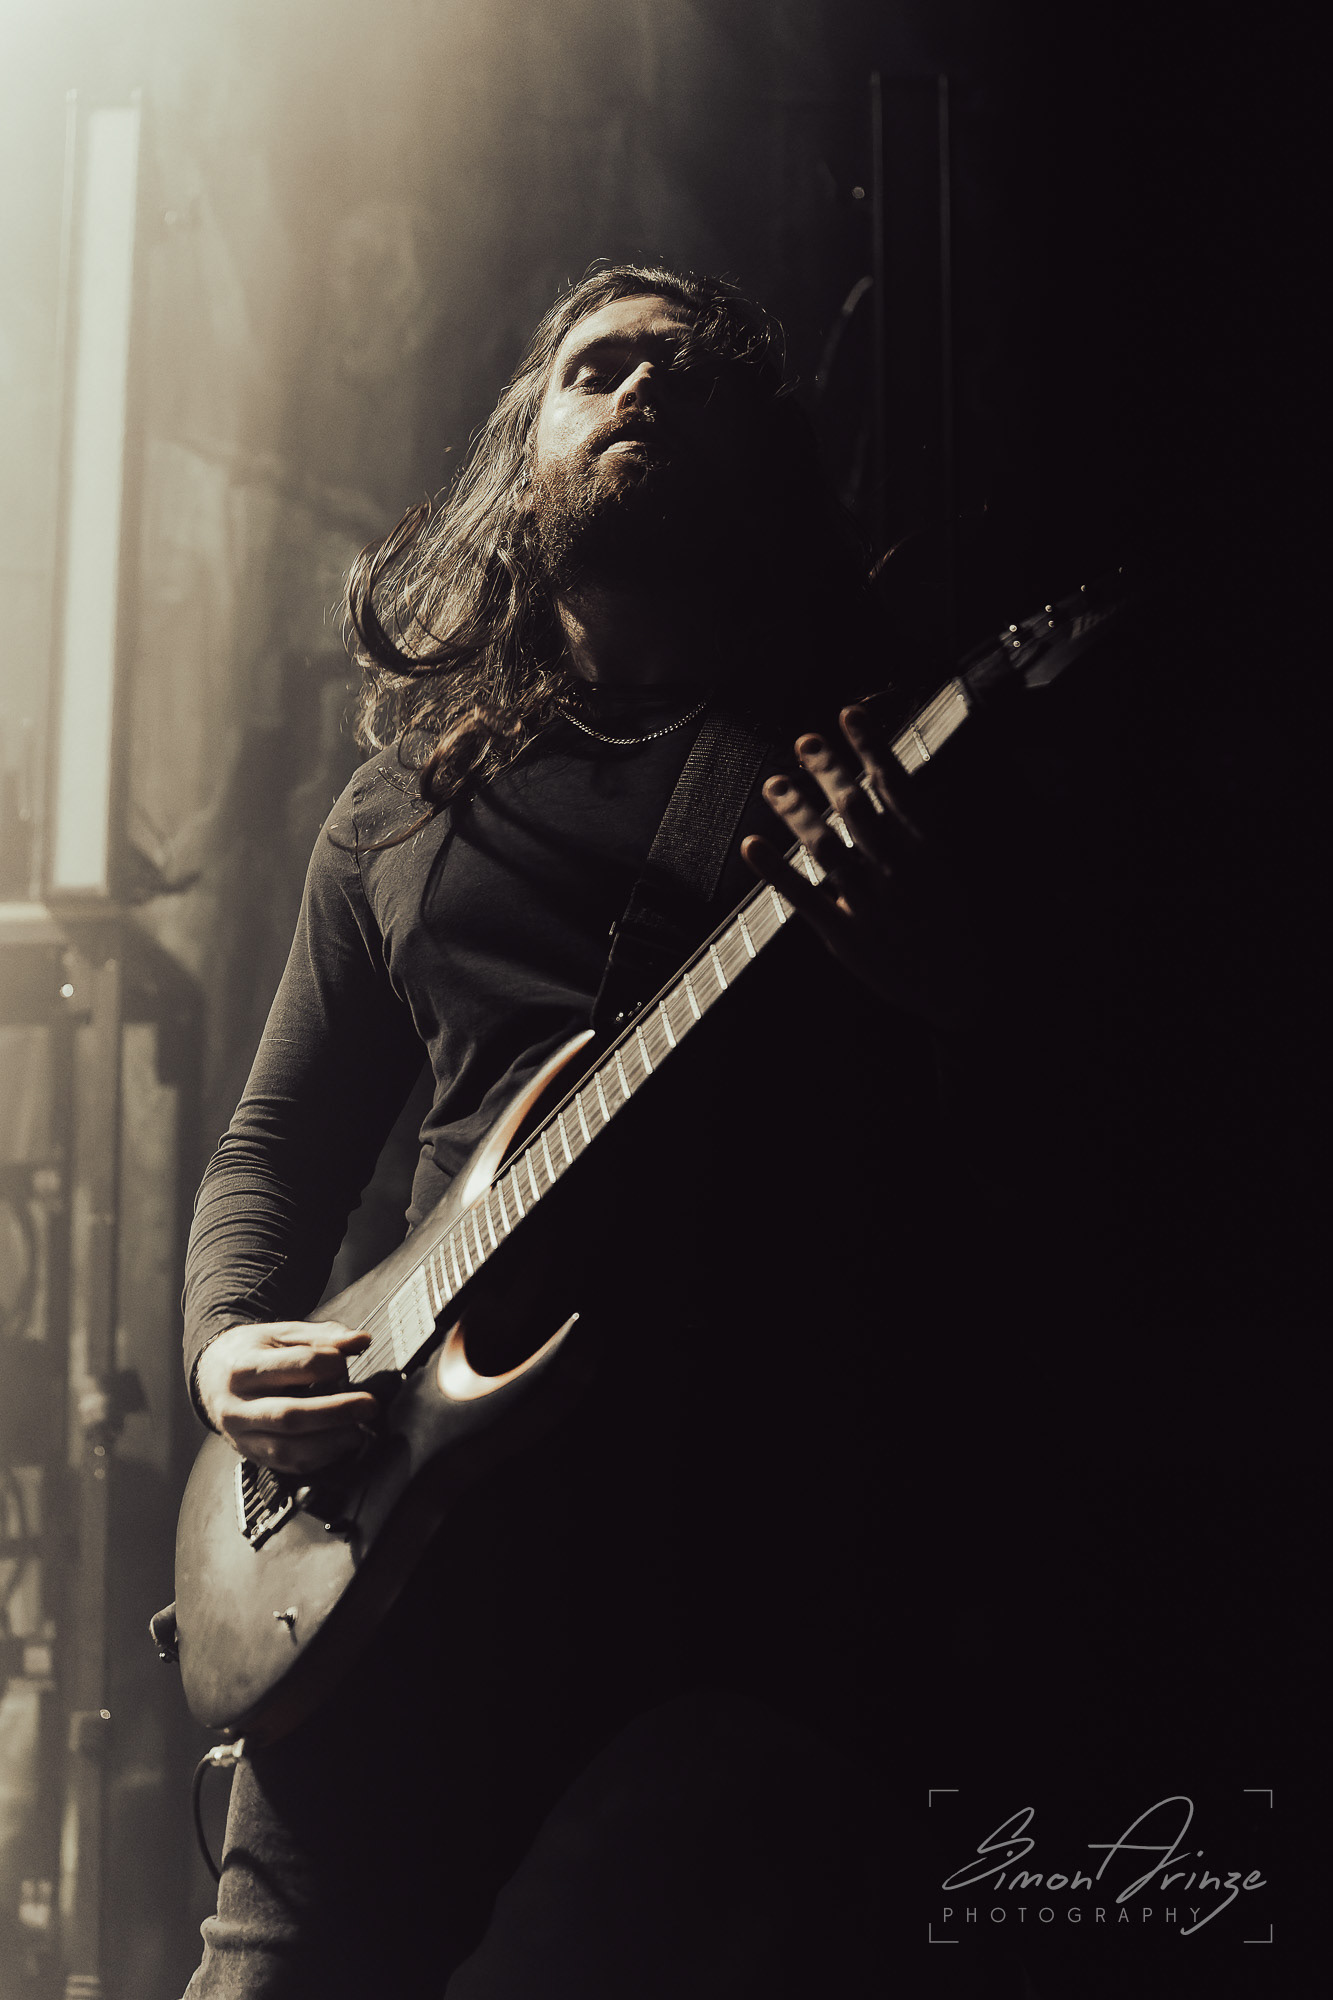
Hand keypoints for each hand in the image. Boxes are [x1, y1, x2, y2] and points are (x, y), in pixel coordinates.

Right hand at [195, 1321, 378, 1473]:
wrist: (211, 1376)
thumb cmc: (252, 1352)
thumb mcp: (281, 1334)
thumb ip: (322, 1336)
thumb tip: (360, 1340)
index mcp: (244, 1367)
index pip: (296, 1365)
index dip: (330, 1363)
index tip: (345, 1362)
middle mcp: (238, 1406)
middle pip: (289, 1415)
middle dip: (336, 1412)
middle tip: (369, 1406)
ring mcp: (241, 1436)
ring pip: (286, 1449)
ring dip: (328, 1445)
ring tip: (357, 1432)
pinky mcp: (251, 1455)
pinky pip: (286, 1465)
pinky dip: (318, 1459)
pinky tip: (338, 1445)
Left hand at [742, 704, 976, 1027]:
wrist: (960, 988)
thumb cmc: (953, 926)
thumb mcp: (950, 871)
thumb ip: (919, 831)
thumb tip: (888, 786)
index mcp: (927, 849)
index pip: (896, 785)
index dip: (870, 746)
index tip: (850, 714)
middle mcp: (897, 870)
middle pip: (855, 807)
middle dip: (828, 769)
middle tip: (805, 741)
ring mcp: (869, 902)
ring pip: (825, 845)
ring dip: (796, 809)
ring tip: (775, 782)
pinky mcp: (844, 934)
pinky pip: (804, 897)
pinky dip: (776, 870)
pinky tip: (753, 844)